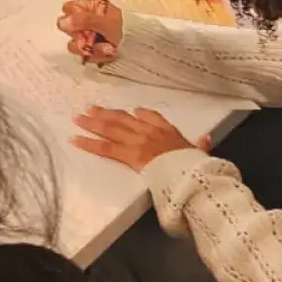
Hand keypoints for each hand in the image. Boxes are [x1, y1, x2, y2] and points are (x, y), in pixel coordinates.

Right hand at [58, 0, 121, 64]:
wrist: (137, 46)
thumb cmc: (123, 28)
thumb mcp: (105, 22)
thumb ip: (83, 20)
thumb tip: (63, 22)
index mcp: (88, 7)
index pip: (67, 9)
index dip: (72, 17)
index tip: (83, 25)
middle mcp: (84, 20)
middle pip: (67, 28)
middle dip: (81, 37)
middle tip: (94, 39)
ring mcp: (86, 35)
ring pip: (74, 45)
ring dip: (91, 49)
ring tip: (108, 48)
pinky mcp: (89, 49)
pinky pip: (84, 55)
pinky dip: (96, 56)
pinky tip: (107, 53)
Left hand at [72, 107, 211, 171]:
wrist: (188, 172)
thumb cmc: (195, 164)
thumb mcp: (199, 152)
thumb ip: (200, 144)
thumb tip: (206, 138)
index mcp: (166, 129)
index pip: (150, 116)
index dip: (137, 114)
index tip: (130, 112)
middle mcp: (147, 130)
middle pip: (122, 119)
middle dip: (105, 114)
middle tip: (90, 109)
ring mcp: (135, 140)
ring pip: (110, 128)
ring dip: (92, 123)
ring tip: (77, 118)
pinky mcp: (127, 153)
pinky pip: (104, 147)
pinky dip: (88, 142)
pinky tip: (75, 139)